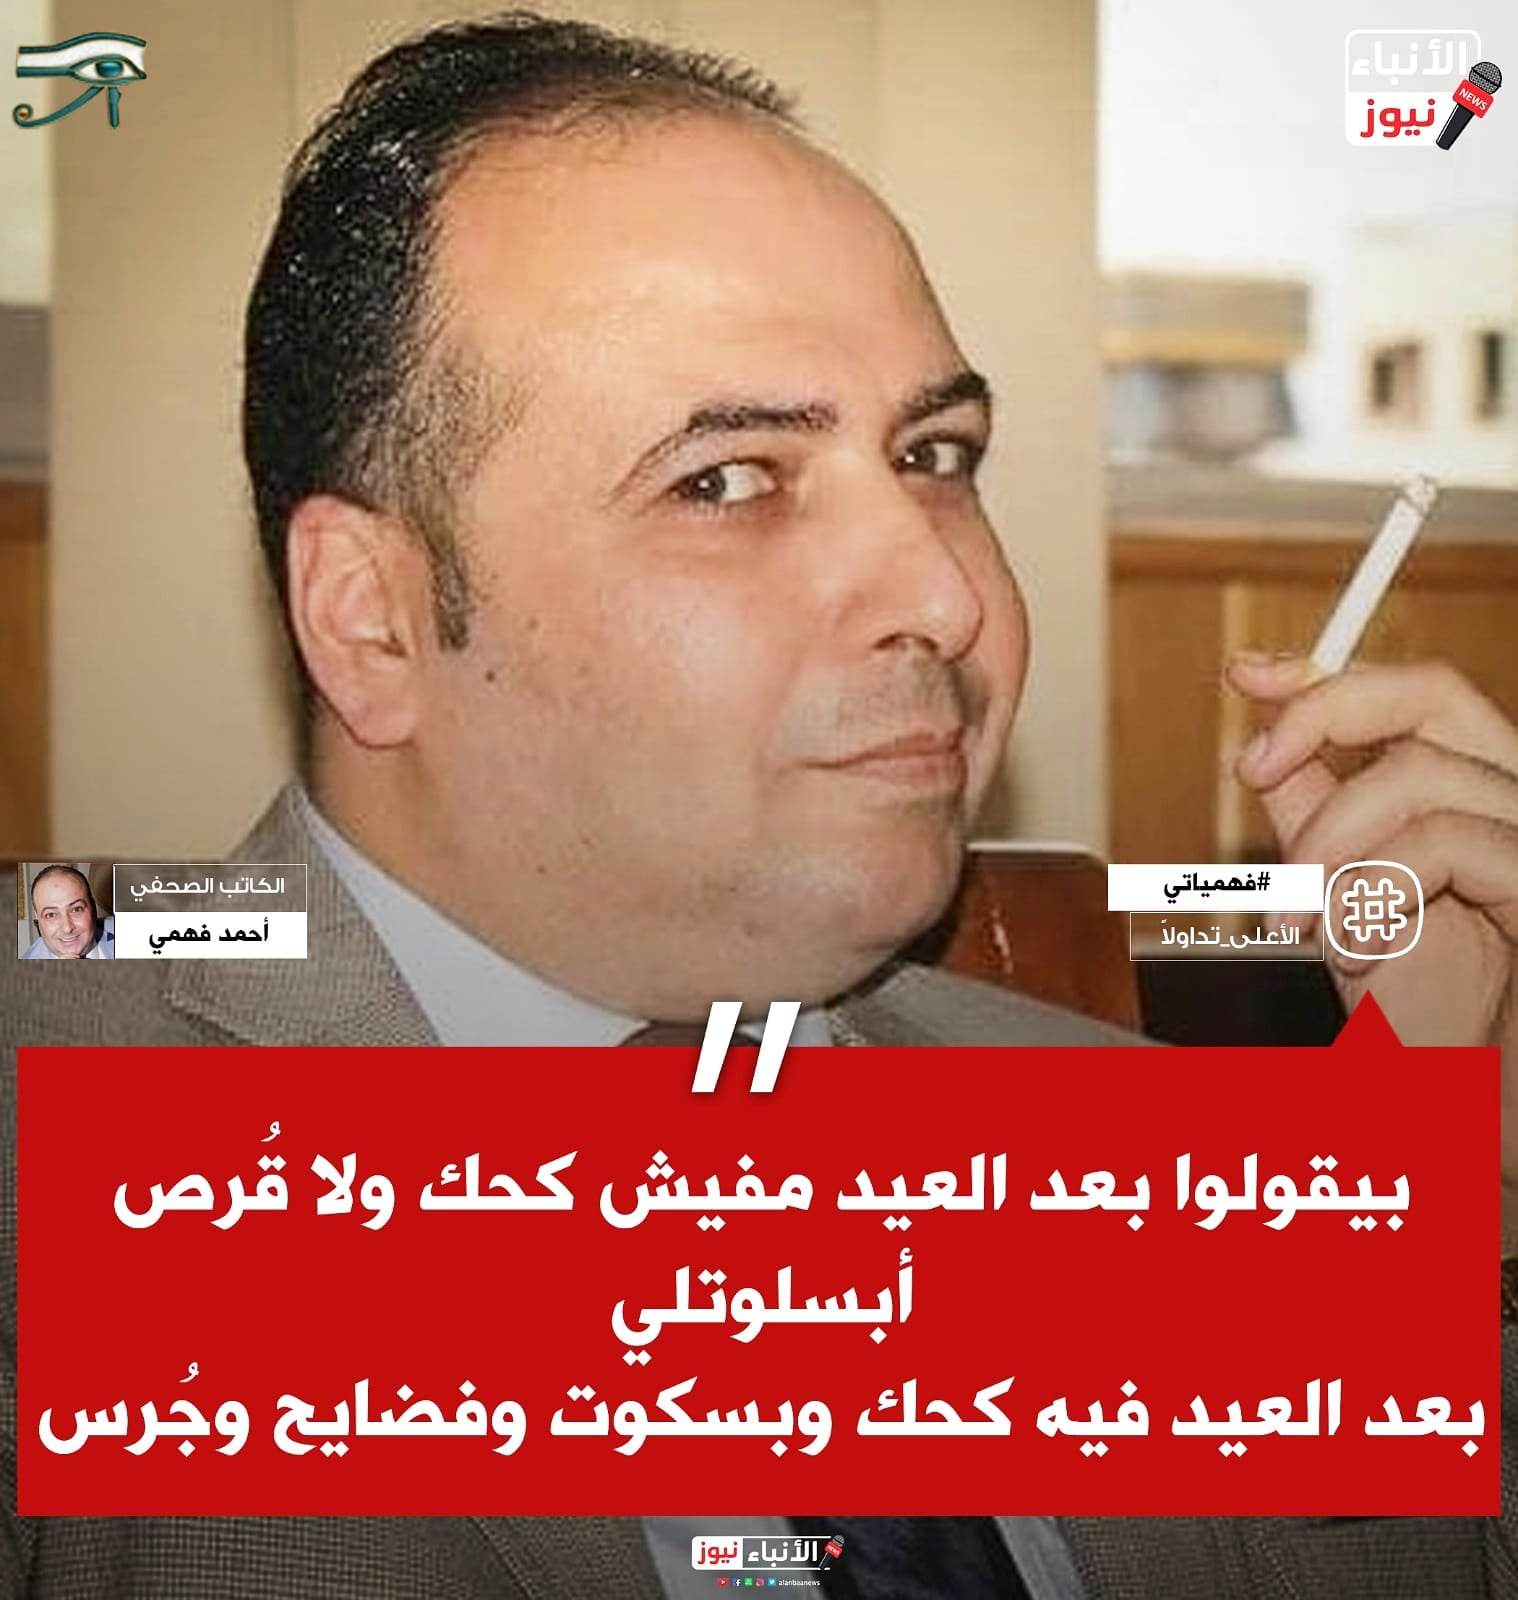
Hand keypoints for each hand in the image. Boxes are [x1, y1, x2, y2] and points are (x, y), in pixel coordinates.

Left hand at [1227, 655, 1517, 1236]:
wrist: (1470, 1118)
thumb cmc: (1416, 1020)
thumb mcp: (1344, 899)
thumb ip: (1319, 820)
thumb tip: (1267, 742)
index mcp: (1474, 800)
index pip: (1413, 696)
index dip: (1325, 670)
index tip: (1243, 674)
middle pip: (1435, 694)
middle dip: (1326, 713)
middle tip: (1252, 769)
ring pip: (1421, 776)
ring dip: (1328, 843)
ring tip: (1296, 922)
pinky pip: (1450, 845)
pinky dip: (1372, 890)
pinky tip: (1350, 951)